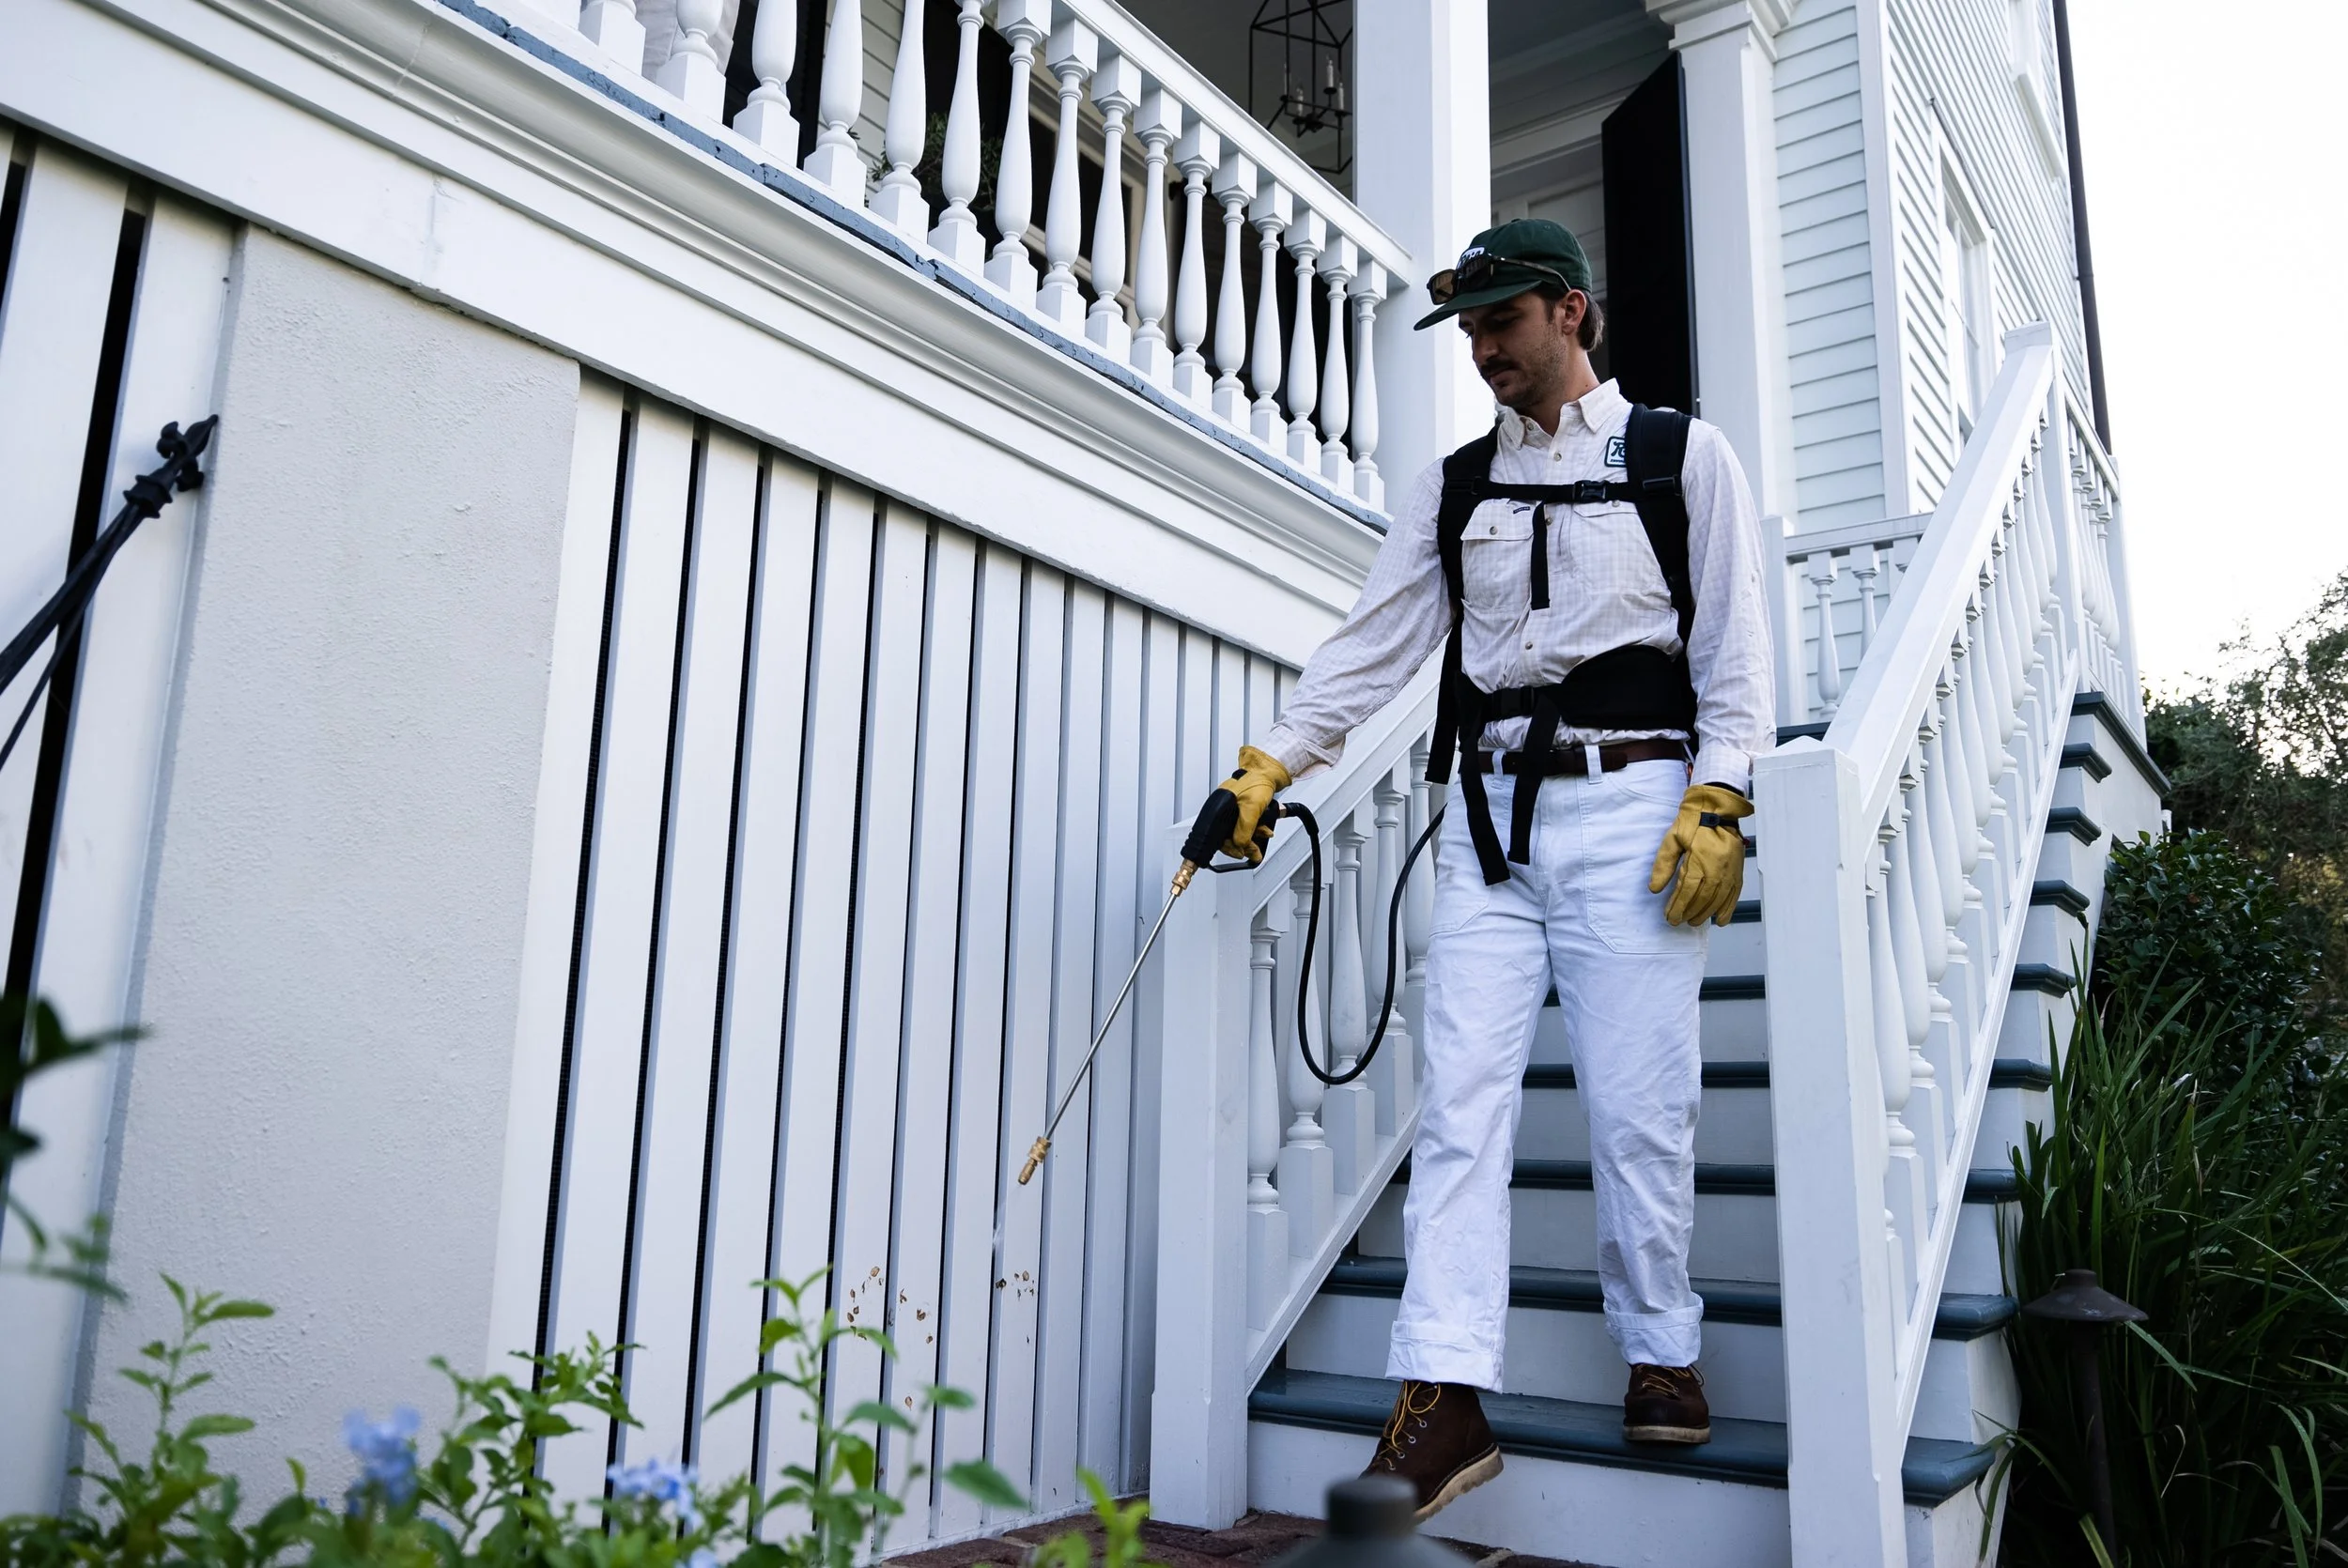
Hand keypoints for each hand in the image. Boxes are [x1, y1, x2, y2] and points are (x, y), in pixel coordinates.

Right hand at [1222, 745, 1292, 863]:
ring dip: (1252, 837)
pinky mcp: (1242, 810)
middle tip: (1254, 850)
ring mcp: (1233, 811)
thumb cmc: (1257, 782)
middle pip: (1228, 837)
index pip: (1218, 837)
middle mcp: (1223, 810)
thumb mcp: (1251, 808)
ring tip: (1263, 835)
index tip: (1240, 854)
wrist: (1269, 773)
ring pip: (1239, 832)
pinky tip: (1264, 829)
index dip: (1230, 847)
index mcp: (1218, 808)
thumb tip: (1241, 845)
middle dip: (1243, 844)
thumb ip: (1245, 829)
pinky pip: (1246, 826)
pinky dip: (1256, 830)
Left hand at [1647, 783, 1753, 926]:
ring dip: (1705, 914)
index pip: (1687, 890)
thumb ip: (1663, 864)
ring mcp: (1730, 870)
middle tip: (1678, 921)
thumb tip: (1655, 889)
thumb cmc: (1693, 822)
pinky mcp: (1738, 870)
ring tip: (1693, 922)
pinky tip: (1719, 920)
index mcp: (1700, 859)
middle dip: (1689, 913)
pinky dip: (1727, 909)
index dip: (1678, 906)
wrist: (1717, 808)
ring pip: (1718, 899)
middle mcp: (1717, 868)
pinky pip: (1734, 895)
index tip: (1670, 916)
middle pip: (1702, 898)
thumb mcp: (1672, 839)